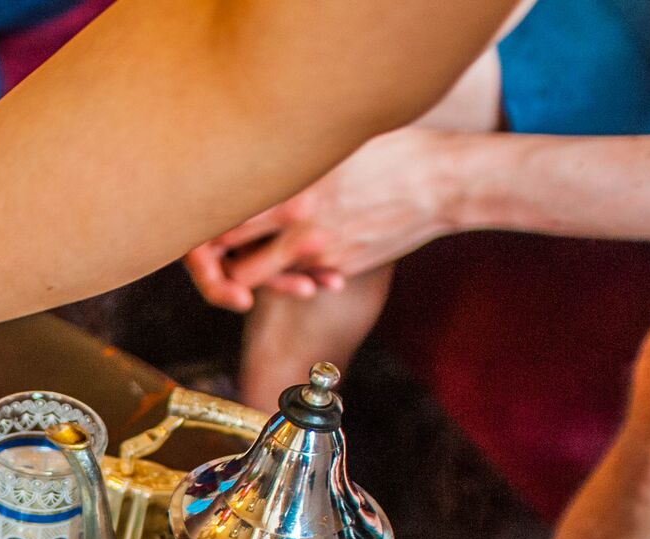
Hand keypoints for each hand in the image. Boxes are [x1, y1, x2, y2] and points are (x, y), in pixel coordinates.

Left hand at [184, 127, 462, 310]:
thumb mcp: (329, 146)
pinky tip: (314, 257)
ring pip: (263, 280)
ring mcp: (320, 254)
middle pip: (230, 265)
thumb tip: (249, 158)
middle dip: (217, 267)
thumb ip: (286, 161)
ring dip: (256, 276)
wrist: (445, 184)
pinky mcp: (341, 269)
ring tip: (264, 260)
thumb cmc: (389, 151)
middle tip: (217, 256)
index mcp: (290, 191)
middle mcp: (299, 229)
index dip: (205, 231)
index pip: (220, 225)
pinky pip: (305, 279)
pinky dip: (301, 274)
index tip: (204, 225)